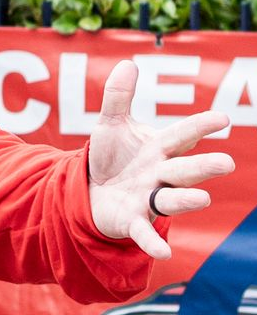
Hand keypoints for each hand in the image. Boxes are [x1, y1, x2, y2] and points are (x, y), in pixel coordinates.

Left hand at [88, 60, 234, 259]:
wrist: (89, 190)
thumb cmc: (111, 157)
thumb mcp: (110, 125)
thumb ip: (119, 97)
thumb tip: (129, 63)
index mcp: (159, 149)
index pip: (182, 135)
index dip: (200, 127)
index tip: (221, 119)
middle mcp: (161, 175)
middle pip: (184, 169)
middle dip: (203, 167)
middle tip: (224, 163)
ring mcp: (149, 199)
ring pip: (172, 200)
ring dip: (186, 200)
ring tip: (202, 198)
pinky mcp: (133, 220)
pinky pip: (145, 232)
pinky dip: (154, 241)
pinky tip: (164, 252)